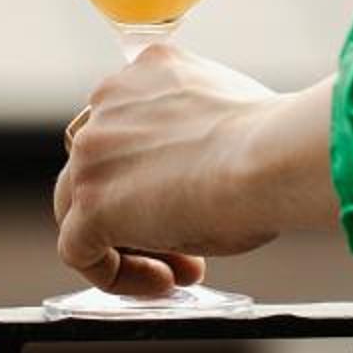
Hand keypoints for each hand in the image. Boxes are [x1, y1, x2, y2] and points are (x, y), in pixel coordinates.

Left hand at [51, 47, 338, 298]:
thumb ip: (198, 130)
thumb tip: (203, 171)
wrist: (272, 156)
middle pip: (100, 165)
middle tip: (188, 241)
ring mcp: (93, 152)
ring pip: (81, 205)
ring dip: (126, 243)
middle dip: (140, 207)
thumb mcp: (228, 116)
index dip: (156, 172)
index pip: (128, 126)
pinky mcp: (91, 203)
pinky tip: (162, 282)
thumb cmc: (274, 141)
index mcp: (147, 70)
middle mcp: (109, 100)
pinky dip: (115, 274)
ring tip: (177, 270)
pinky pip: (79, 250)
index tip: (195, 199)